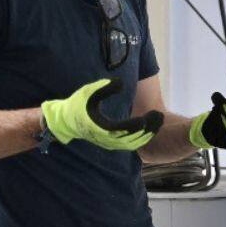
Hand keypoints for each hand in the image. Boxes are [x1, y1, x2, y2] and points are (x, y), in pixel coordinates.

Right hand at [41, 78, 163, 150]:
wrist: (65, 122)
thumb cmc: (76, 105)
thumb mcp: (88, 92)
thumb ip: (104, 87)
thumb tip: (121, 82)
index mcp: (101, 128)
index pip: (123, 129)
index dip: (137, 124)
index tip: (149, 116)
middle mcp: (107, 139)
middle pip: (133, 138)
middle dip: (148, 128)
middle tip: (160, 116)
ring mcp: (109, 144)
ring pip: (133, 144)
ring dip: (147, 134)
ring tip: (159, 121)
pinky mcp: (112, 144)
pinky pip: (130, 144)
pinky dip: (141, 138)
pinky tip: (150, 127)